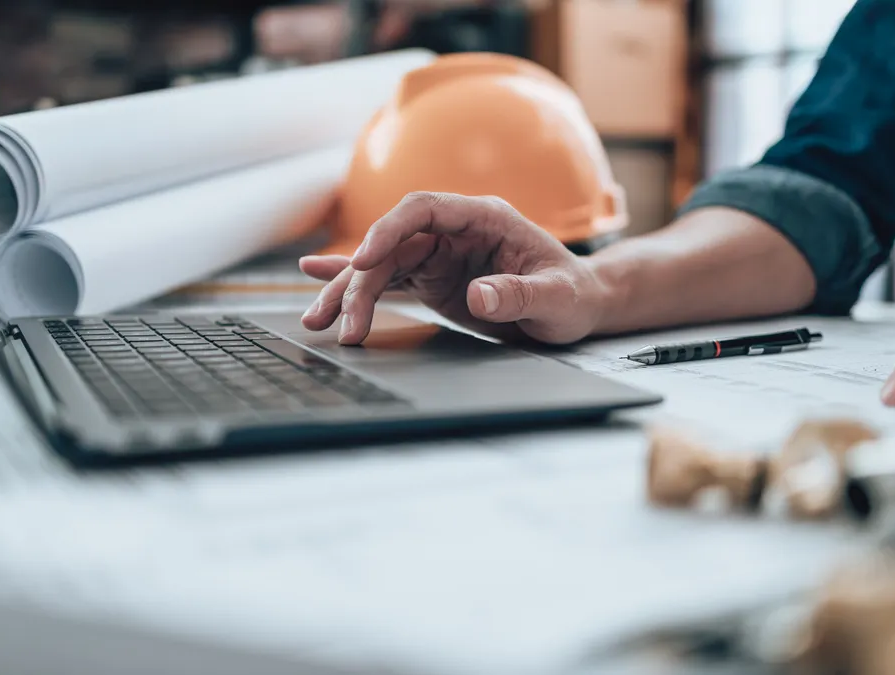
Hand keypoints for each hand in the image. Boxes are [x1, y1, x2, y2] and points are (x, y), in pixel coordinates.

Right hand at [299, 192, 608, 344]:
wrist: (579, 308)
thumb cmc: (574, 295)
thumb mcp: (556, 298)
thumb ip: (519, 294)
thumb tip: (480, 295)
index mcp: (483, 217)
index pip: (423, 210)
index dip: (388, 230)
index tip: (364, 260)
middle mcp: (454, 231)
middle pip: (392, 245)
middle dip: (360, 282)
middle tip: (344, 323)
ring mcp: (440, 254)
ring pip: (382, 266)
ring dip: (348, 292)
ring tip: (316, 320)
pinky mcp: (433, 279)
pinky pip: (387, 280)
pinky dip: (355, 286)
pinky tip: (319, 284)